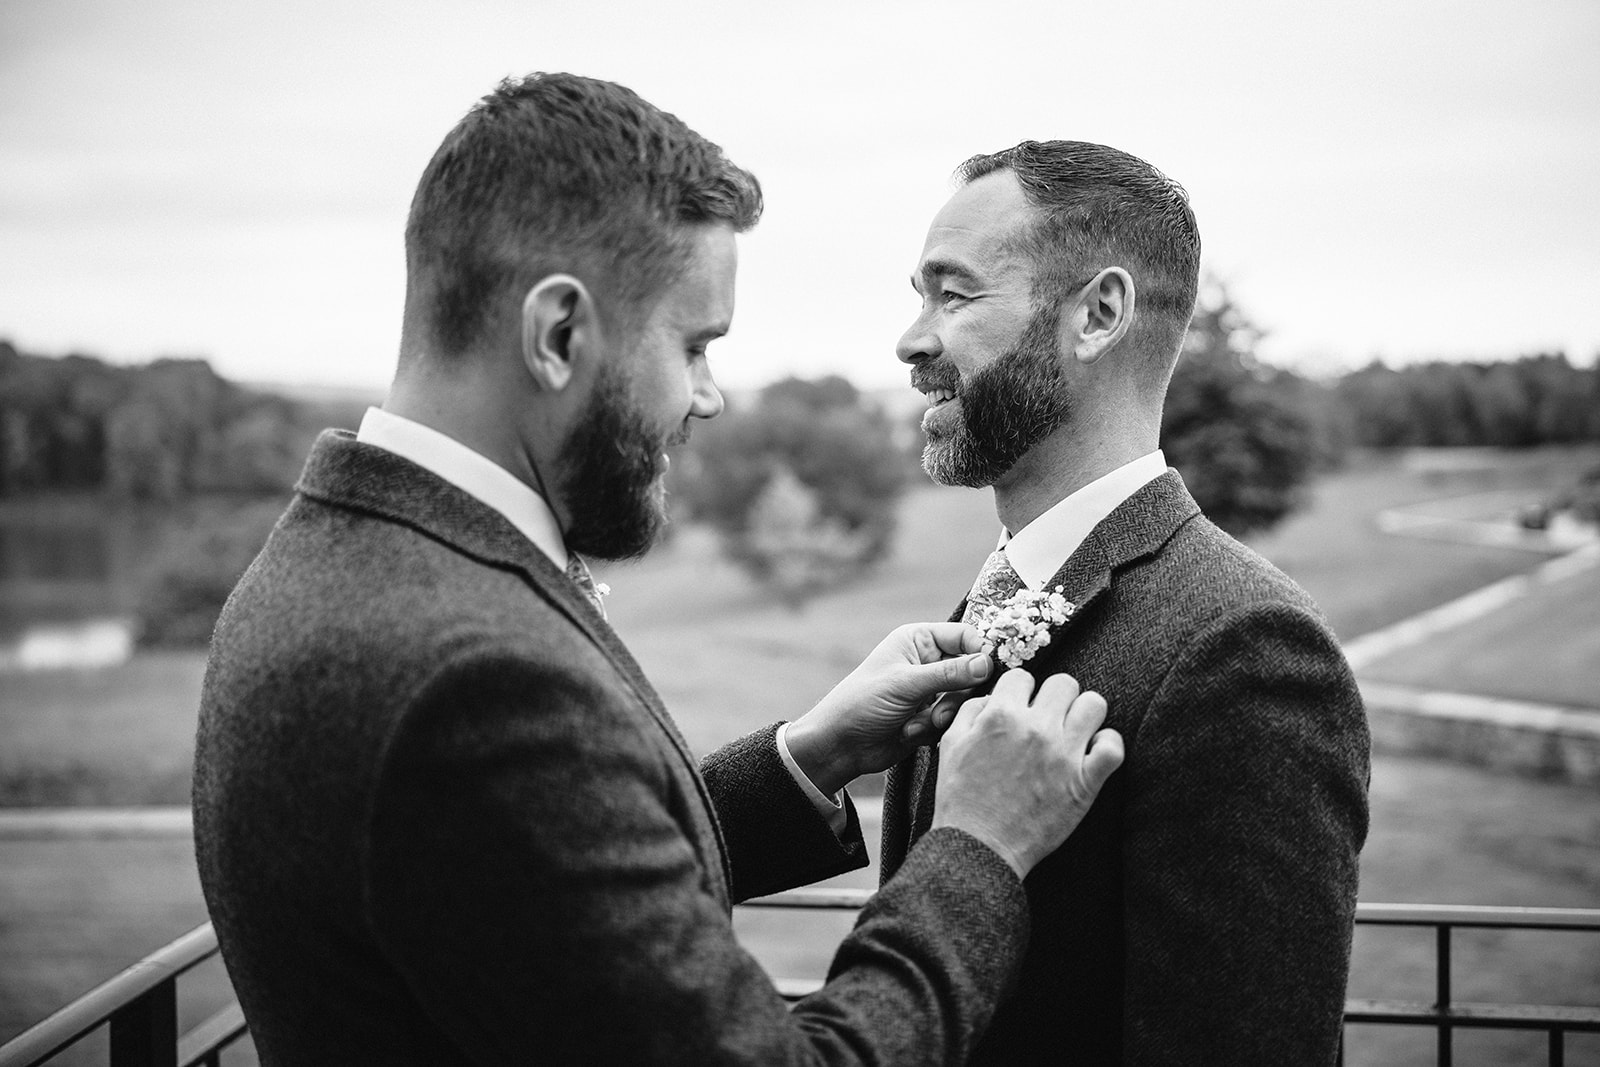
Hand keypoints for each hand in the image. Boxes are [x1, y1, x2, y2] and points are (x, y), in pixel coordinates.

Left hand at [785, 623, 993, 795]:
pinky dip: (935, 728)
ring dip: (944, 714)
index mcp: (919, 640)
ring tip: (923, 723)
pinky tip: (910, 732)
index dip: (981, 651)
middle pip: (971, 670)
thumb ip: (949, 674)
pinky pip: (953, 719)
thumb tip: (988, 662)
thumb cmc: (863, 703)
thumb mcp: (906, 684)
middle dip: (958, 694)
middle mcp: (929, 661)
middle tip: (941, 711)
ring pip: (964, 698)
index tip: (990, 671)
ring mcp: (931, 689)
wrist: (842, 745)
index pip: (965, 636)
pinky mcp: (932, 715)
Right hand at [933, 668, 1123, 878]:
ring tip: (1073, 734)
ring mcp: (1064, 754)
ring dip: (1084, 716)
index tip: (1022, 709)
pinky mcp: (1085, 782)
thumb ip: (972, 711)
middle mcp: (1035, 729)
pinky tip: (1092, 755)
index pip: (1024, 676)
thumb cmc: (961, 799)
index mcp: (1001, 716)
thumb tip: (994, 697)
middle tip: (1049, 720)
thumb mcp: (951, 745)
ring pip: (1095, 704)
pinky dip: (1107, 746)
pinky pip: (1114, 746)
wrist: (979, 847)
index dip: (1021, 692)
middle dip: (1056, 698)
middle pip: (1065, 683)